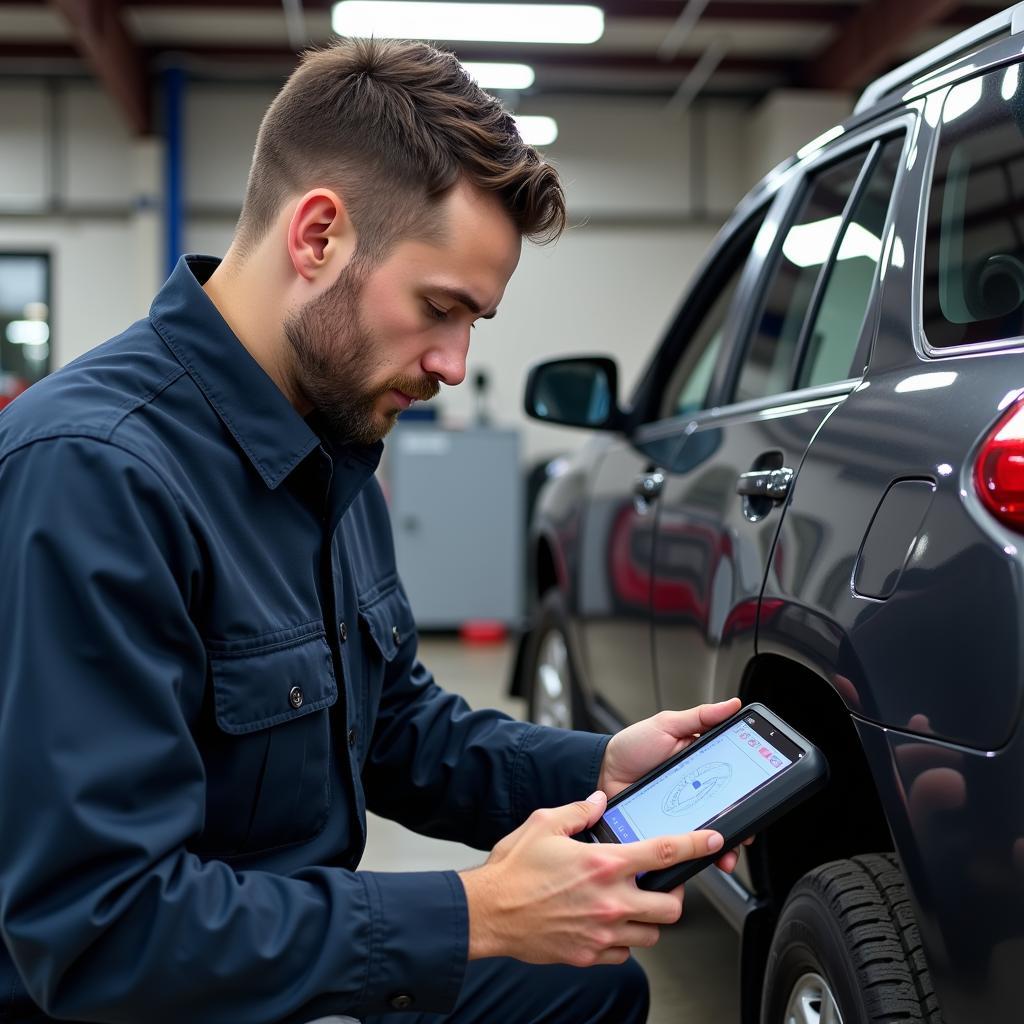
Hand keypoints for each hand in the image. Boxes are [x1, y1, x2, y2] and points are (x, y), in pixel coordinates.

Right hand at [458, 791, 722, 966]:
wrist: (488, 913)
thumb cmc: (513, 871)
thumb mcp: (543, 824)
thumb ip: (577, 811)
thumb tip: (597, 802)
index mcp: (604, 864)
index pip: (665, 853)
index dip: (696, 845)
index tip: (713, 841)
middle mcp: (610, 901)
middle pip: (671, 907)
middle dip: (673, 895)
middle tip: (661, 885)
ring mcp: (602, 932)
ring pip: (651, 933)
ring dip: (648, 919)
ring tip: (631, 904)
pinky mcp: (590, 954)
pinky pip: (625, 953)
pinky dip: (623, 939)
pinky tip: (607, 923)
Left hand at [598, 698, 750, 872]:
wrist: (601, 772)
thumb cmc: (632, 746)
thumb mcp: (666, 725)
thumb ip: (700, 717)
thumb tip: (732, 704)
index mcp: (701, 764)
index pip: (733, 779)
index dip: (749, 791)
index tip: (762, 797)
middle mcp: (696, 790)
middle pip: (727, 811)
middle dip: (742, 827)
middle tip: (746, 834)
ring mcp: (682, 812)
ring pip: (710, 833)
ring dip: (723, 846)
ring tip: (726, 854)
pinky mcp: (666, 829)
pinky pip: (685, 845)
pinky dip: (695, 854)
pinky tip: (701, 857)